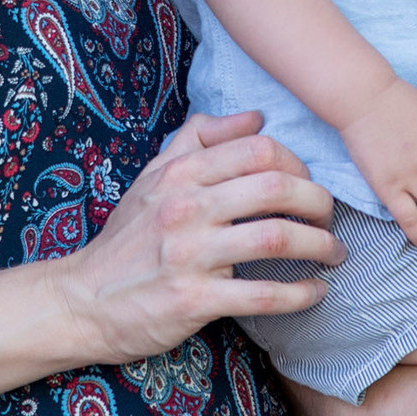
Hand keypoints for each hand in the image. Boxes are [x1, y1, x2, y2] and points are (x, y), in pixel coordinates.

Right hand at [54, 111, 343, 365]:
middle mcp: (185, 207)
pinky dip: (300, 294)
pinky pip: (263, 295)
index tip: (307, 183)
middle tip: (330, 216)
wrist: (82, 300)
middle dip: (318, 201)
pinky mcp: (194, 299)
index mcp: (179, 174)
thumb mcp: (153, 177)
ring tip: (334, 253)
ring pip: (275, 239)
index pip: (257, 149)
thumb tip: (256, 116)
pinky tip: (315, 292)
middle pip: (275, 188)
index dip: (297, 163)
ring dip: (318, 245)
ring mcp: (189, 254)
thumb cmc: (127, 238)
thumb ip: (199, 140)